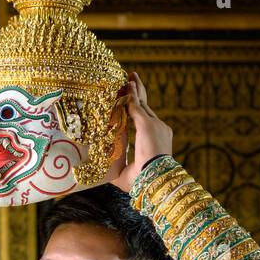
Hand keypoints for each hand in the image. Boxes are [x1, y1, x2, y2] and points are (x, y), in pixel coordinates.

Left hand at [106, 71, 172, 192]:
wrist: (155, 181)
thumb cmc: (142, 182)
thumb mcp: (123, 171)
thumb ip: (115, 160)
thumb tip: (101, 157)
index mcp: (156, 139)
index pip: (145, 119)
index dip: (136, 108)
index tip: (129, 99)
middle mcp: (159, 129)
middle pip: (145, 106)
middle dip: (138, 93)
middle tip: (131, 80)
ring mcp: (155, 125)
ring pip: (141, 103)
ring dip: (134, 90)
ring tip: (129, 77)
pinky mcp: (147, 124)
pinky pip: (136, 105)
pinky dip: (131, 95)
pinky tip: (126, 86)